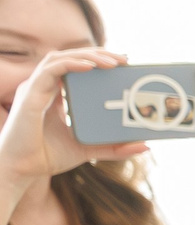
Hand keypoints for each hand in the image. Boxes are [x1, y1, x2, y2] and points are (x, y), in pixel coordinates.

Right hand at [0, 47, 144, 194]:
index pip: (74, 68)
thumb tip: (144, 145)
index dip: (96, 61)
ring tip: (113, 62)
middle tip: (124, 59)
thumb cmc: (46, 158)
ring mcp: (34, 89)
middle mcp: (42, 87)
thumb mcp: (88, 150)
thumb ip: (114, 147)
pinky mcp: (30, 95)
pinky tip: (90, 66)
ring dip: (87, 56)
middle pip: (68, 58)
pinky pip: (50, 70)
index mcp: (52, 95)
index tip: (122, 64)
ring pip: (59, 58)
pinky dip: (71, 64)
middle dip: (97, 54)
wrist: (19, 170)